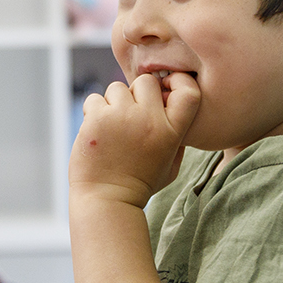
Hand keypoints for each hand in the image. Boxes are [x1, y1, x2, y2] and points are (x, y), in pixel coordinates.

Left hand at [69, 72, 200, 208]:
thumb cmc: (139, 183)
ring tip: (112, 128)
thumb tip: (172, 104)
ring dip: (113, 103)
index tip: (164, 92)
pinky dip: (93, 112)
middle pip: (147, 82)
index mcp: (172, 132)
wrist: (106, 200)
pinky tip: (97, 132)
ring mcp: (122, 118)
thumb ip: (177, 137)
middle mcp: (150, 121)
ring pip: (117, 87)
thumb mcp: (171, 165)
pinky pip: (94, 99)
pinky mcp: (97, 119)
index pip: (189, 91)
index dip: (177, 82)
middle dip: (137, 94)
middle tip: (130, 116)